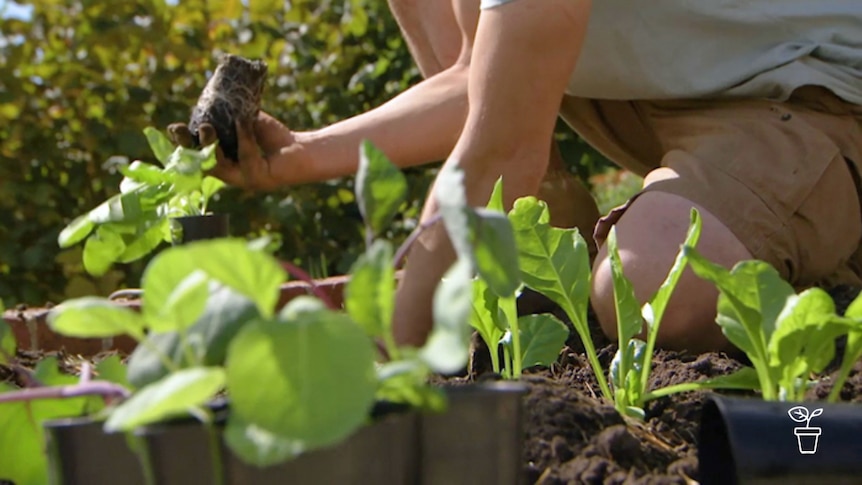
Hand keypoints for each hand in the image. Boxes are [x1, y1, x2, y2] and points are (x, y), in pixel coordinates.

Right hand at [167, 111, 294, 190]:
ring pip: (218, 165)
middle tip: (181, 130)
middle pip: (199, 163)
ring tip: (207, 127)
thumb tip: (214, 96)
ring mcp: (242, 179)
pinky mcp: (257, 179)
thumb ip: (230, 115)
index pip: (195, 154)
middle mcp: (228, 173)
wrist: (301, 150)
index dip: (182, 143)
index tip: (172, 128)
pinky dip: (244, 137)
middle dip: (188, 146)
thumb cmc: (273, 137)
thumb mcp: (246, 122)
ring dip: (210, 144)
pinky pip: (246, 157)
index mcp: (222, 159)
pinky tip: (245, 121)